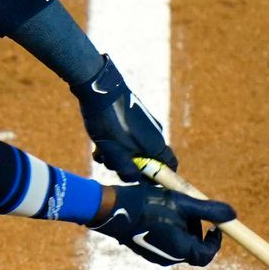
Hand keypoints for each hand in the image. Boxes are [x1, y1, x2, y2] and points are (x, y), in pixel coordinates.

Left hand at [73, 56, 175, 179]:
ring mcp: (142, 127)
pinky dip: (114, 146)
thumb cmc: (108, 121)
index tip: (142, 181)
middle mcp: (153, 136)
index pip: (170, 167)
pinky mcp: (132, 121)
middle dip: (128, 168)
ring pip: (133, 152)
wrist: (99, 88)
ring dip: (117, 157)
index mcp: (155, 144)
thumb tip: (135, 180)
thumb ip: (125, 168)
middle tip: (112, 163)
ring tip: (101, 152)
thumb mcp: (113, 150)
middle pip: (147, 163)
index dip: (159, 178)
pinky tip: (99, 144)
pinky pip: (126, 141)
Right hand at [91, 184, 233, 266]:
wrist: (113, 209)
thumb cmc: (148, 205)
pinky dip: (168, 228)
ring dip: (182, 226)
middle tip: (189, 209)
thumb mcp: (183, 203)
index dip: (215, 240)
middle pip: (193, 247)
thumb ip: (209, 210)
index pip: (207, 254)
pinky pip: (164, 241)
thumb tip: (233, 215)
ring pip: (178, 243)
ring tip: (171, 206)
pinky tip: (157, 211)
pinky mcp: (144, 249)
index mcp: (180, 250)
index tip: (215, 225)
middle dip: (196, 228)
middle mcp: (168, 258)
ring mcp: (154, 255)